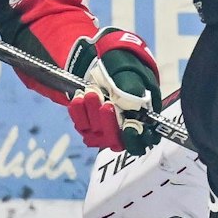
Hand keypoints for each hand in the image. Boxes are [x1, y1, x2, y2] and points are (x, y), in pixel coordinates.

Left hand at [67, 29, 162, 155]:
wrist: (111, 74)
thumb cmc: (129, 78)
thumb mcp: (135, 79)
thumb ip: (134, 89)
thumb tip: (132, 95)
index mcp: (140, 127)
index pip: (138, 143)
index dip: (133, 138)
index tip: (129, 126)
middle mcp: (120, 135)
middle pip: (113, 138)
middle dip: (108, 120)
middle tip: (106, 104)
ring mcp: (102, 133)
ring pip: (94, 131)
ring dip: (91, 112)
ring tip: (91, 93)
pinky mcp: (86, 128)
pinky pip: (80, 124)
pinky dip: (78, 111)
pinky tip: (79, 98)